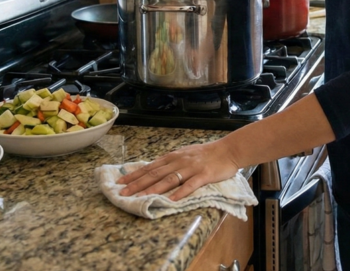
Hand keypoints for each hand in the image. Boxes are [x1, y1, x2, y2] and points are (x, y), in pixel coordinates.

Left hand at [117, 139, 240, 200]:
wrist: (228, 150)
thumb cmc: (207, 154)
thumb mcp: (186, 154)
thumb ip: (171, 162)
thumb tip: (154, 170)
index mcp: (174, 157)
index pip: (150, 166)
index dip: (135, 175)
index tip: (120, 182)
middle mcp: (179, 161)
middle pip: (155, 173)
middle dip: (137, 184)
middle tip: (123, 193)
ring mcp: (191, 168)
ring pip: (168, 179)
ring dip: (153, 189)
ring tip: (140, 198)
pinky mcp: (203, 175)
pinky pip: (189, 185)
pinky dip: (179, 193)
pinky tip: (170, 200)